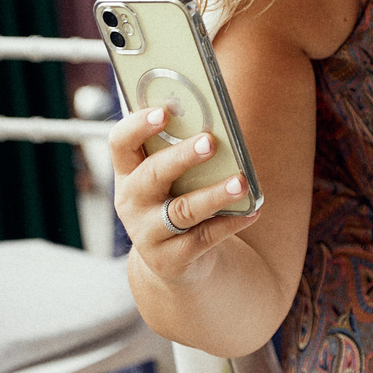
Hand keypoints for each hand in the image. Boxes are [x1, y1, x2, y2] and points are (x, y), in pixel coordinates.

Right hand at [109, 107, 258, 280]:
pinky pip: (204, 237)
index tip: (164, 112)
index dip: (138, 126)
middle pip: (152, 175)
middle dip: (181, 157)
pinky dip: (230, 223)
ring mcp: (147, 233)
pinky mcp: (170, 258)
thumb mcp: (171, 180)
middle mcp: (131, 202)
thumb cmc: (176, 202)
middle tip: (210, 142)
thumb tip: (219, 127)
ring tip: (241, 182)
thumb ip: (182, 153)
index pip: (120, 143)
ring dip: (214, 194)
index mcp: (128, 173)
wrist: (171, 260)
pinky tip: (252, 211)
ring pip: (182, 210)